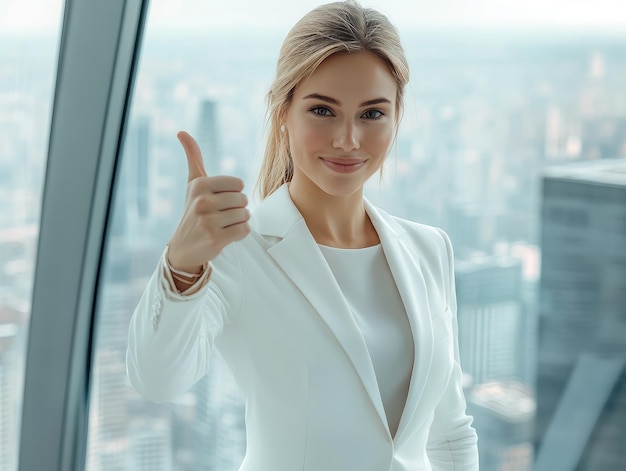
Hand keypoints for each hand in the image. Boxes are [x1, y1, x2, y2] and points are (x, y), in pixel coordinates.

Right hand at [167, 131, 249, 273]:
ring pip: (245, 215)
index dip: (234, 193)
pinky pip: (244, 230)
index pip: (239, 184)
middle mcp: (203, 202)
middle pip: (243, 199)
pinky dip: (239, 234)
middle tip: (220, 215)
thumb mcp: (193, 183)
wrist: (184, 246)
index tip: (220, 200)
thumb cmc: (193, 210)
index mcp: (201, 185)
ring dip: (238, 221)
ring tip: (222, 224)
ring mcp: (208, 221)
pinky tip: (225, 234)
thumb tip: (182, 132)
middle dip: (236, 208)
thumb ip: (193, 157)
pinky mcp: (216, 239)